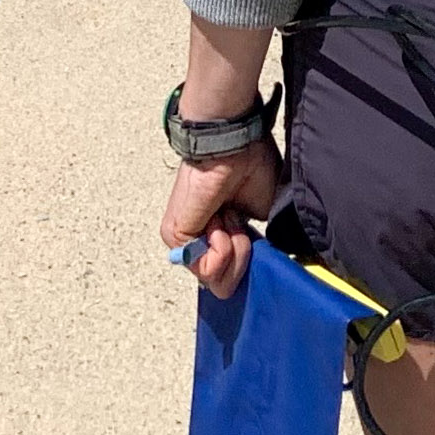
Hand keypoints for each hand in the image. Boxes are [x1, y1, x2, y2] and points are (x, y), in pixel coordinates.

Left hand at [160, 137, 281, 297]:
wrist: (236, 149)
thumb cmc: (250, 168)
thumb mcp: (260, 217)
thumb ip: (254, 244)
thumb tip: (258, 263)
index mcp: (217, 235)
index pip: (227, 277)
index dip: (245, 264)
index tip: (248, 231)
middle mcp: (198, 241)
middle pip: (223, 285)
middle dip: (241, 258)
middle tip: (237, 222)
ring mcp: (183, 242)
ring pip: (216, 279)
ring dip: (234, 248)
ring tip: (228, 216)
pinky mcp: (175, 238)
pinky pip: (208, 269)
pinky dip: (223, 246)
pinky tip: (218, 216)